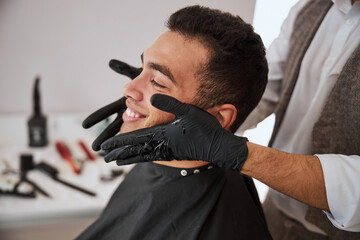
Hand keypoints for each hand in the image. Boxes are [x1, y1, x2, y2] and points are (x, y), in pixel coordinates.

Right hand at [82, 59, 141, 150]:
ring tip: (112, 154)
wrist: (164, 80)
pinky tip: (133, 152)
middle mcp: (129, 112)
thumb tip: (111, 63)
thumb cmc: (149, 77)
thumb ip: (124, 69)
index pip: (107, 111)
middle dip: (105, 137)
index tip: (85, 125)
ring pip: (128, 132)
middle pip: (114, 126)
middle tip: (96, 148)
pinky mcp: (150, 121)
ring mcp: (139, 118)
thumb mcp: (136, 74)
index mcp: (123, 102)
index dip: (97, 117)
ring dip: (120, 142)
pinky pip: (144, 131)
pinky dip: (137, 140)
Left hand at [101, 94, 248, 170]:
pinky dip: (141, 159)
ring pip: (143, 156)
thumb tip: (152, 99)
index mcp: (162, 134)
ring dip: (128, 158)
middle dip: (119, 152)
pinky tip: (138, 159)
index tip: (105, 146)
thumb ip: (170, 104)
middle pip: (135, 150)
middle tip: (104, 156)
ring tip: (116, 161)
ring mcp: (167, 152)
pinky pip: (152, 158)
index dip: (119, 142)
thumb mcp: (189, 111)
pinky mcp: (173, 155)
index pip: (135, 139)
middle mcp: (162, 145)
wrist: (218, 147)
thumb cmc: (205, 129)